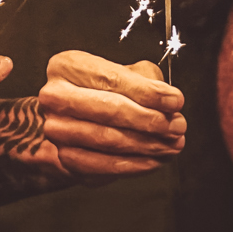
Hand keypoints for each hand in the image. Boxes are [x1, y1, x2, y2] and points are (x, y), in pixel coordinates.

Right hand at [27, 52, 187, 181]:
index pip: (112, 79)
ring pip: (109, 139)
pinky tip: (154, 160)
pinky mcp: (65, 157)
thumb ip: (145, 80)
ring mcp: (57, 129)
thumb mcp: (121, 72)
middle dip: (151, 119)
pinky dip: (135, 165)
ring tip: (172, 143)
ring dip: (148, 144)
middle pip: (110, 110)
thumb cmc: (100, 92)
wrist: (69, 121)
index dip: (148, 92)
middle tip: (177, 125)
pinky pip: (104, 165)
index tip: (176, 100)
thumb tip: (168, 101)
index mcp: (66, 66)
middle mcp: (55, 97)